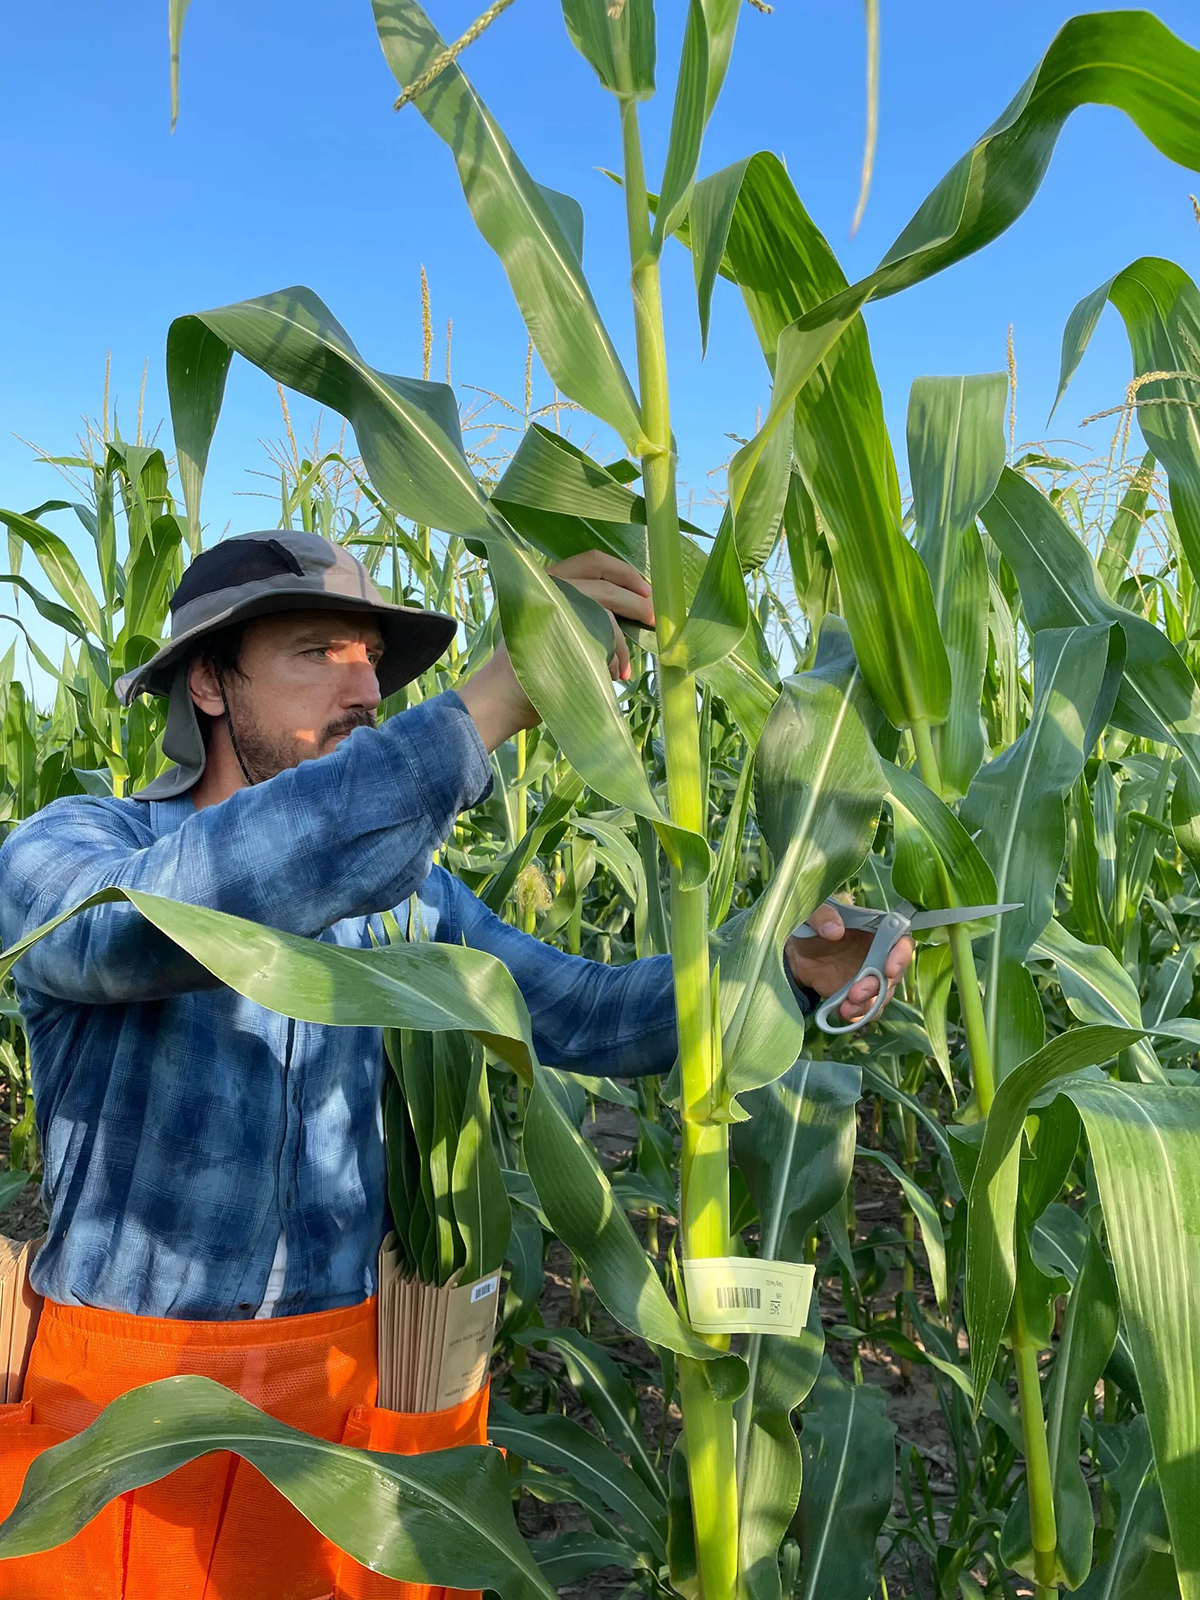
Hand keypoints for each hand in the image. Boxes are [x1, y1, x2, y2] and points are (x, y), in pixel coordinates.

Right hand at [457, 550, 654, 750]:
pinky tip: (613, 674)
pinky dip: (613, 657)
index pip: (592, 560)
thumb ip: (583, 609)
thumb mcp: (557, 624)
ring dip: (623, 642)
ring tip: (624, 668)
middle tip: (653, 619)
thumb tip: (632, 611)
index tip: (645, 591)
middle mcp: (548, 586)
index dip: (624, 572)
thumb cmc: (533, 664)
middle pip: (605, 584)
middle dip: (637, 602)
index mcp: (549, 579)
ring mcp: (551, 607)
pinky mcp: (556, 632)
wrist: (502, 696)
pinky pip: (600, 638)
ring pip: (605, 612)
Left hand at [784, 901, 913, 1023]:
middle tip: (855, 992)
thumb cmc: (811, 928)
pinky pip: (868, 1009)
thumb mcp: (811, 916)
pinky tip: (843, 1013)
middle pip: (893, 975)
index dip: (901, 957)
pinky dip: (859, 1015)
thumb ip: (822, 916)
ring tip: (846, 1007)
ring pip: (883, 996)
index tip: (888, 969)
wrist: (797, 954)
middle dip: (877, 987)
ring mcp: (871, 978)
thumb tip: (835, 931)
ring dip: (868, 1005)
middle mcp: (880, 955)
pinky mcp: (860, 996)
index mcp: (876, 931)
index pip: (902, 943)